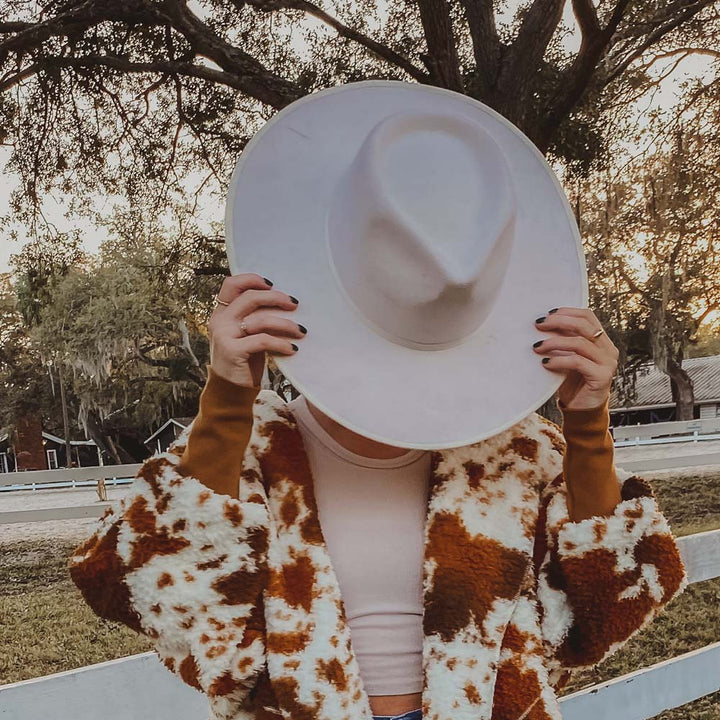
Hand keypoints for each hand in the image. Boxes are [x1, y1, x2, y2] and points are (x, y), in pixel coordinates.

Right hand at [208, 273, 306, 387]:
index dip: (252, 279)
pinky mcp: (233, 351)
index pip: (231, 284)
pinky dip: (281, 343)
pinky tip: (293, 349)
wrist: (231, 390)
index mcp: (221, 313)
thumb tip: (283, 301)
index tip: (272, 285)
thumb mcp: (247, 334)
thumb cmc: (245, 360)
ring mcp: (224, 335)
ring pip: (260, 319)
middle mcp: (220, 321)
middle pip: (250, 297)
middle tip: (294, 304)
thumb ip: (254, 317)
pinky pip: (263, 340)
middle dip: (276, 298)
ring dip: (286, 324)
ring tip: (301, 331)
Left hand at [532, 307, 618, 410]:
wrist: (581, 409)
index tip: (547, 315)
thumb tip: (543, 324)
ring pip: (580, 343)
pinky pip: (578, 362)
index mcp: (601, 340)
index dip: (567, 312)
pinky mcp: (602, 377)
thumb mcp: (566, 356)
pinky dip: (559, 360)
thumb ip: (563, 340)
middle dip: (559, 322)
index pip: (588, 316)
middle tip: (539, 325)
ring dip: (554, 342)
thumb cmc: (572, 382)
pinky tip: (546, 363)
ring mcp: (608, 363)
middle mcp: (608, 349)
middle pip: (584, 325)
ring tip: (538, 347)